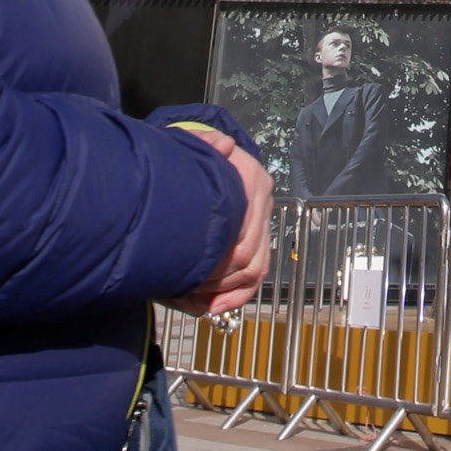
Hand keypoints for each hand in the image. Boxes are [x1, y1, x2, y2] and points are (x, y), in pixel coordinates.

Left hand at [172, 132, 271, 317]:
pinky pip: (257, 273)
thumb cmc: (194, 161)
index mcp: (252, 180)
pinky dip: (237, 295)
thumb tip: (225, 145)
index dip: (216, 263)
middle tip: (187, 294)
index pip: (243, 237)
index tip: (188, 278)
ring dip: (227, 291)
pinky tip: (214, 305)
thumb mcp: (194, 150)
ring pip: (256, 269)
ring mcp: (262, 220)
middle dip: (218, 281)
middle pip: (249, 258)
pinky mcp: (257, 237)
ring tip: (197, 301)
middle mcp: (263, 202)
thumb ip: (205, 145)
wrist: (204, 162)